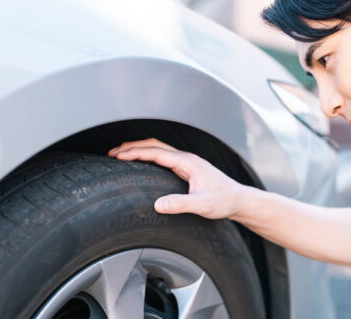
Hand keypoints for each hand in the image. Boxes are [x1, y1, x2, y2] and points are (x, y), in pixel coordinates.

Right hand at [107, 138, 244, 218]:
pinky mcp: (186, 167)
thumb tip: (158, 205)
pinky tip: (140, 163)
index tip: (117, 156)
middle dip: (132, 147)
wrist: (238, 200)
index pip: (156, 152)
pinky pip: (162, 156)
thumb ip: (181, 205)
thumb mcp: (203, 205)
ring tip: (120, 155)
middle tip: (112, 153)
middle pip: (154, 145)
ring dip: (139, 149)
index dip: (135, 153)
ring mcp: (186, 161)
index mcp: (188, 162)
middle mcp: (186, 158)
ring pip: (158, 149)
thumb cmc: (224, 201)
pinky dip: (147, 155)